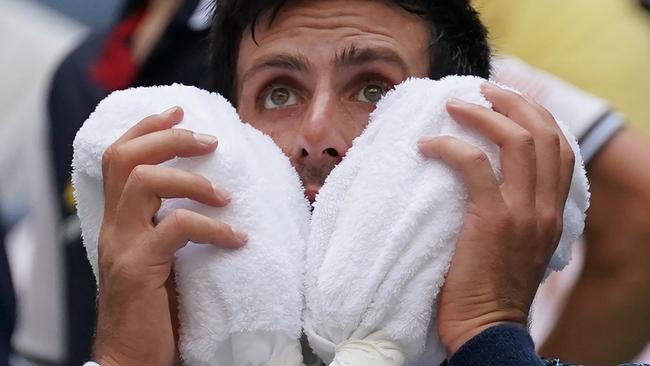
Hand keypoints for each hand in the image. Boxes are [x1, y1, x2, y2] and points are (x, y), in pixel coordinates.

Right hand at [93, 106, 247, 365]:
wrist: (133, 359)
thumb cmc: (154, 309)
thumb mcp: (160, 258)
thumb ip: (169, 227)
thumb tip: (212, 197)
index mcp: (120, 221)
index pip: (121, 158)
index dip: (148, 128)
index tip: (180, 111)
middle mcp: (114, 227)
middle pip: (127, 158)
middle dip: (170, 138)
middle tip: (210, 140)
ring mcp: (122, 245)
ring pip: (144, 181)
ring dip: (190, 178)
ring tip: (226, 194)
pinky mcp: (139, 268)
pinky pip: (176, 229)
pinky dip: (212, 227)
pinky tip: (238, 239)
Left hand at [417, 83, 574, 354]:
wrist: (487, 330)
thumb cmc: (491, 292)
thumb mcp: (518, 248)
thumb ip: (517, 215)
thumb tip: (488, 183)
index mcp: (554, 213)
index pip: (561, 148)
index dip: (537, 115)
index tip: (509, 101)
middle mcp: (546, 208)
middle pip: (543, 134)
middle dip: (513, 102)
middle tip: (482, 90)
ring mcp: (522, 213)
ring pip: (515, 141)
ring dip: (482, 115)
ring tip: (453, 105)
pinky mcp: (491, 220)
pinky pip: (473, 165)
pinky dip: (449, 147)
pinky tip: (427, 146)